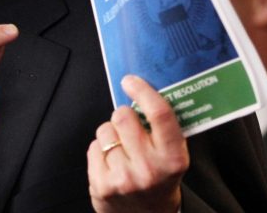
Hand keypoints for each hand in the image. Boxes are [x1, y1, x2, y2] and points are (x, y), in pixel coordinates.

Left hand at [87, 75, 188, 212]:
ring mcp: (124, 178)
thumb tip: (144, 90)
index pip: (159, 115)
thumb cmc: (160, 178)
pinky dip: (100, 150)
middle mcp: (149, 169)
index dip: (143, 91)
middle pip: (123, 116)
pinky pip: (93, 147)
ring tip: (122, 150)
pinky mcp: (102, 185)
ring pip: (105, 130)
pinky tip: (111, 163)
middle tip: (128, 126)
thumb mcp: (172, 155)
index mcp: (173, 158)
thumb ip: (163, 127)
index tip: (131, 81)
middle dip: (123, 115)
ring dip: (111, 135)